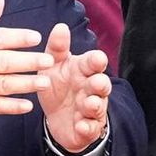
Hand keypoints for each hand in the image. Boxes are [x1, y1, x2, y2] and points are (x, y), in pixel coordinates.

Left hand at [38, 23, 111, 153]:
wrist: (56, 117)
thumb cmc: (58, 85)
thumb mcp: (53, 66)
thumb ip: (57, 48)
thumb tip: (60, 27)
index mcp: (84, 71)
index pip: (94, 63)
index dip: (96, 61)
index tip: (97, 59)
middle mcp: (91, 89)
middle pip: (101, 85)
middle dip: (100, 84)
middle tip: (96, 82)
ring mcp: (92, 109)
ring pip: (98, 106)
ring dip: (94, 105)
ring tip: (89, 104)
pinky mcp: (88, 128)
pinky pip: (91, 129)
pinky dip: (87, 127)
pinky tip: (81, 125)